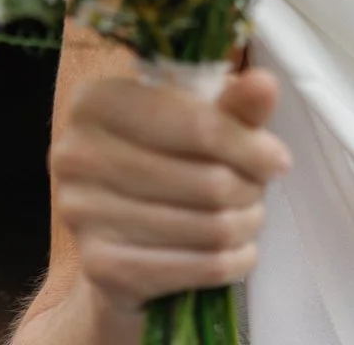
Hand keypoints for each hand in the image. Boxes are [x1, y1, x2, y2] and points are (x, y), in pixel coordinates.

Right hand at [48, 67, 291, 322]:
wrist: (122, 242)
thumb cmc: (168, 164)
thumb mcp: (201, 123)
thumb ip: (234, 105)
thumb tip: (264, 84)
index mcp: (96, 102)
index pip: (196, 124)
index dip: (248, 145)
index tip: (277, 159)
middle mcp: (75, 155)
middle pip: (207, 180)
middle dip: (250, 189)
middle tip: (259, 191)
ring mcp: (82, 214)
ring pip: (208, 226)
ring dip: (245, 225)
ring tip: (248, 217)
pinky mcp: (100, 268)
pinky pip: (197, 267)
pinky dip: (233, 261)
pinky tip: (237, 251)